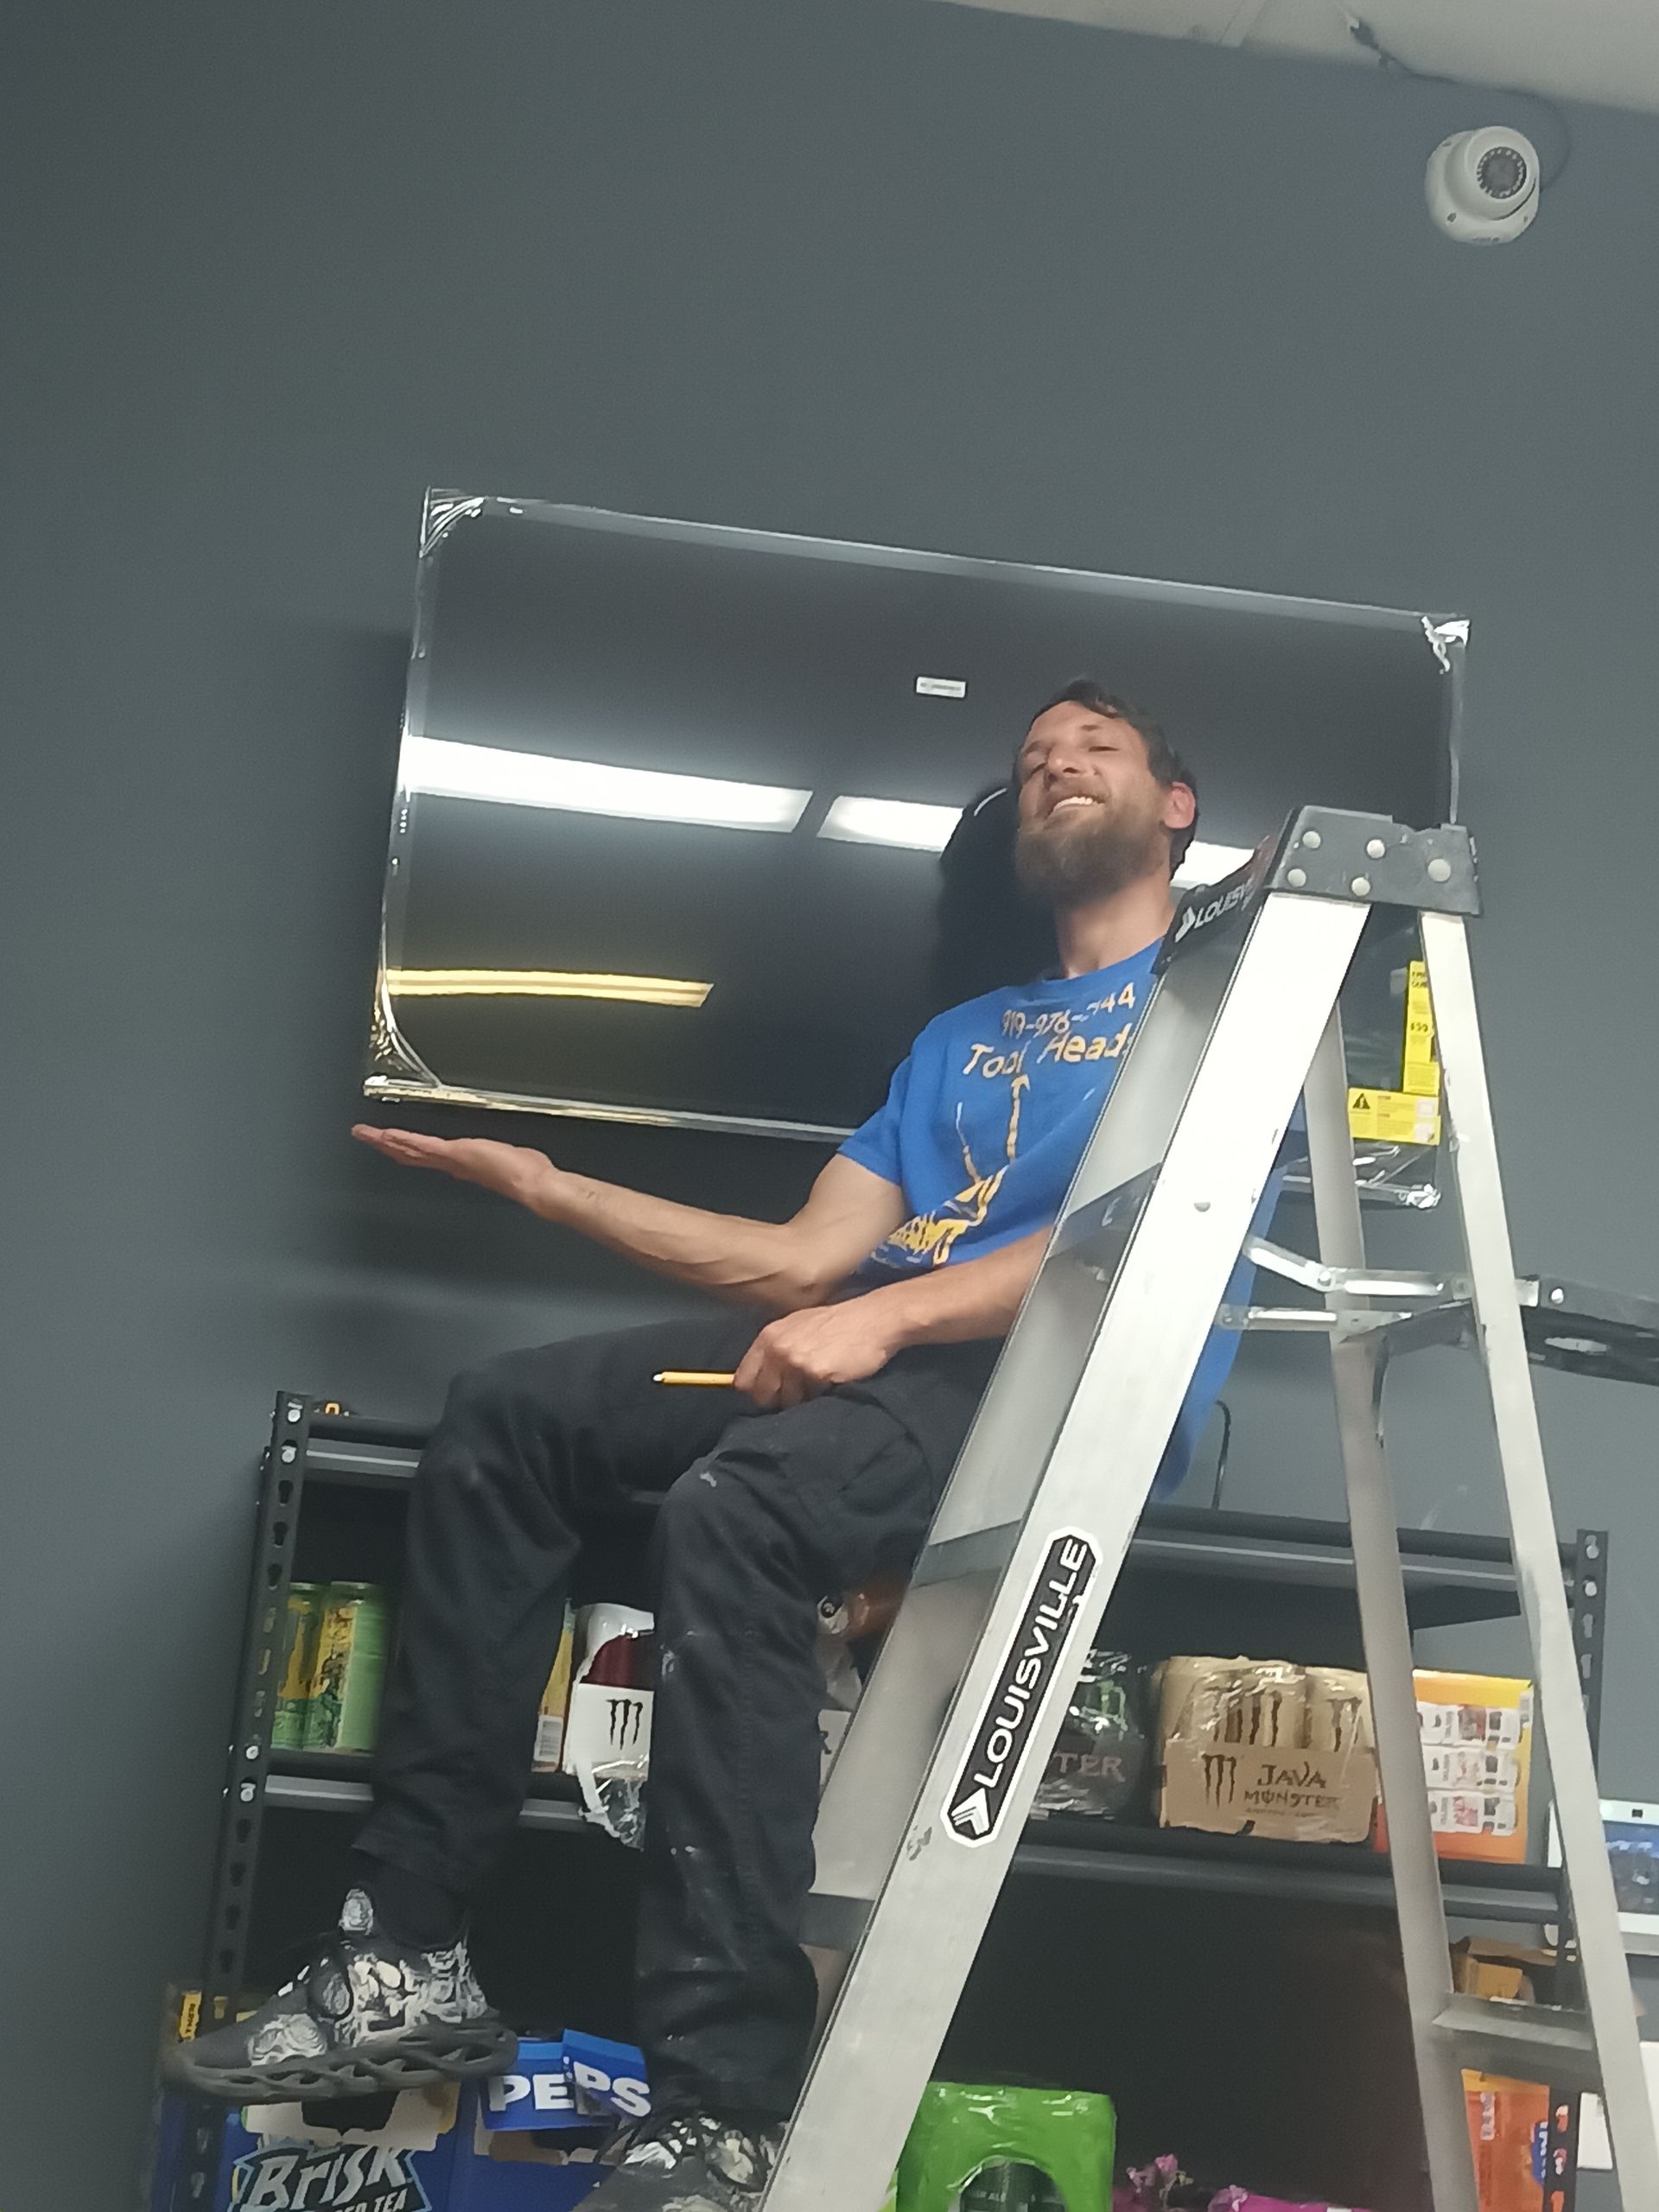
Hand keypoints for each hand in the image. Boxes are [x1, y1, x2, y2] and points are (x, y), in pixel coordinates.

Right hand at [351, 1124, 554, 1209]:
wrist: (533, 1185)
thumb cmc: (526, 1174)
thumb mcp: (505, 1158)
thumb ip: (491, 1155)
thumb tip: (491, 1152)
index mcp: (462, 1165)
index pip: (427, 1156)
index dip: (405, 1150)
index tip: (390, 1143)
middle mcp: (453, 1165)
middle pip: (411, 1154)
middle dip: (385, 1145)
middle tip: (363, 1136)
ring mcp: (452, 1160)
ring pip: (411, 1150)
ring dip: (386, 1141)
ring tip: (365, 1133)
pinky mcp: (455, 1154)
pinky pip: (423, 1146)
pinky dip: (404, 1139)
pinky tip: (387, 1134)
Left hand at [734, 1298, 901, 1410]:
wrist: (873, 1319)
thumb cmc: (838, 1323)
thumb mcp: (798, 1326)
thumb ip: (776, 1348)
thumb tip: (761, 1379)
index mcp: (769, 1336)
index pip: (743, 1380)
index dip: (755, 1391)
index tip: (768, 1395)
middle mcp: (777, 1349)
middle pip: (763, 1395)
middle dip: (778, 1400)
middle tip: (797, 1394)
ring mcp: (795, 1362)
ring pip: (787, 1402)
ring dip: (801, 1400)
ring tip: (818, 1385)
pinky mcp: (816, 1374)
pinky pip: (809, 1400)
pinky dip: (819, 1398)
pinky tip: (830, 1383)